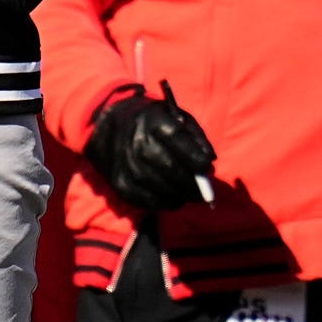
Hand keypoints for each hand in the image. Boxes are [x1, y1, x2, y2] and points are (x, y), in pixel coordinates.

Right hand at [84, 83, 217, 211]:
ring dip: (179, 195)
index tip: (207, 168)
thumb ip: (196, 137)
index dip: (194, 157)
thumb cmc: (154, 124)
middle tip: (204, 192)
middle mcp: (136, 141)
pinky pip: (145, 200)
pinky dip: (163, 203)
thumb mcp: (176, 118)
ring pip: (158, 187)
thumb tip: (209, 160)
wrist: (112, 127)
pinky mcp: (119, 183)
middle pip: (169, 167)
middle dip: (190, 182)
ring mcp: (126, 163)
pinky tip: (174, 199)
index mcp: (153, 120)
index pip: (176, 139)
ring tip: (191, 196)